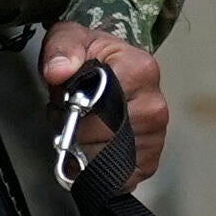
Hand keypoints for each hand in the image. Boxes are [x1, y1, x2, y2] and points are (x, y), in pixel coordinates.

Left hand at [39, 28, 170, 185]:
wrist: (112, 66)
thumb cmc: (92, 55)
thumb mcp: (70, 37)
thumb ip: (61, 49)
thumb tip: (59, 70)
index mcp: (140, 71)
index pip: (96, 110)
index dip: (71, 111)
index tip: (68, 98)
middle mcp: (154, 105)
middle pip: (98, 140)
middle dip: (75, 132)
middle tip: (75, 112)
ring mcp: (156, 135)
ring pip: (104, 162)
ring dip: (85, 150)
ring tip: (86, 125)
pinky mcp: (151, 159)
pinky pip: (118, 177)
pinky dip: (98, 167)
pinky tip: (97, 144)